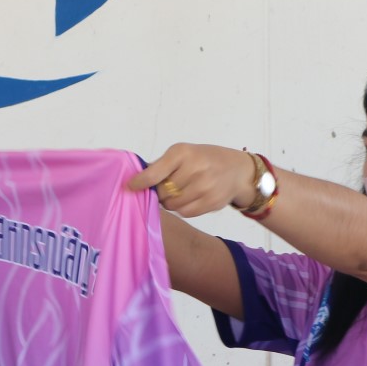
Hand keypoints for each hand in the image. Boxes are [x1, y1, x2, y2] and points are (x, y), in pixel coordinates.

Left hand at [127, 143, 257, 217]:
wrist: (237, 170)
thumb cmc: (204, 160)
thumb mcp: (184, 153)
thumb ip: (161, 166)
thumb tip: (136, 180)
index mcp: (183, 152)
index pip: (154, 173)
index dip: (140, 182)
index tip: (130, 187)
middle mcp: (195, 168)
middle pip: (162, 192)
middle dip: (160, 193)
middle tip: (167, 188)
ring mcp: (205, 186)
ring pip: (173, 204)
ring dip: (170, 202)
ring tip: (179, 193)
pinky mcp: (212, 202)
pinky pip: (185, 212)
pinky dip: (182, 208)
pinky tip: (189, 199)